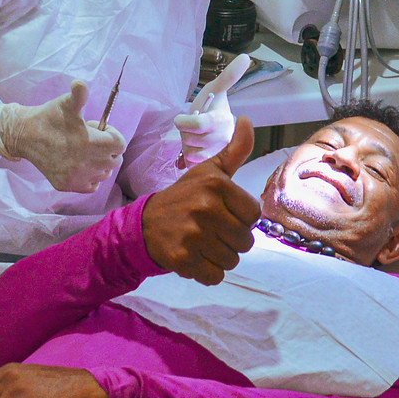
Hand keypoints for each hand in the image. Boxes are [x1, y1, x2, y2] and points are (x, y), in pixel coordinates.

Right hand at [0, 82, 126, 191]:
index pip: (120, 144)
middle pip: (115, 160)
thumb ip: (79, 94)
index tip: (101, 130)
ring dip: (100, 163)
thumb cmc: (49, 117)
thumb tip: (80, 84)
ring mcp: (76, 177)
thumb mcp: (66, 103)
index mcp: (90, 142)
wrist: (25, 135)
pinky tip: (81, 164)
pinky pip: (92, 185)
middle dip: (108, 149)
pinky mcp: (68, 186)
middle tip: (92, 140)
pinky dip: (91, 176)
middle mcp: (85, 163)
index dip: (113, 135)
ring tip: (85, 151)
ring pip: (104, 174)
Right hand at [142, 117, 257, 284]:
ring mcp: (193, 236)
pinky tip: (195, 257)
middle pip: (246, 241)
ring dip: (221, 256)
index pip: (254, 215)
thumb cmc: (184, 197)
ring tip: (203, 243)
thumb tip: (247, 121)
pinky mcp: (183, 260)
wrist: (144, 224)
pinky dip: (208, 272)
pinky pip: (216, 276)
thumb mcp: (209, 171)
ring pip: (232, 260)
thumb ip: (234, 150)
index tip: (224, 213)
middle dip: (232, 240)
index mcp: (216, 185)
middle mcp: (205, 208)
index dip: (241, 218)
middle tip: (212, 230)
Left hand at [174, 52, 250, 166]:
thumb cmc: (211, 107)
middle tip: (192, 126)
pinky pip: (190, 162)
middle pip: (189, 138)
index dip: (185, 122)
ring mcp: (219, 154)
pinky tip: (196, 148)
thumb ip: (229, 76)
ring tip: (195, 137)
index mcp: (223, 120)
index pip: (199, 125)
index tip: (180, 118)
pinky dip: (188, 156)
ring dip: (186, 144)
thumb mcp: (215, 90)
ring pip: (189, 151)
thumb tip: (246, 57)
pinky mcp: (212, 166)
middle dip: (185, 132)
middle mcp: (224, 139)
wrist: (214, 129)